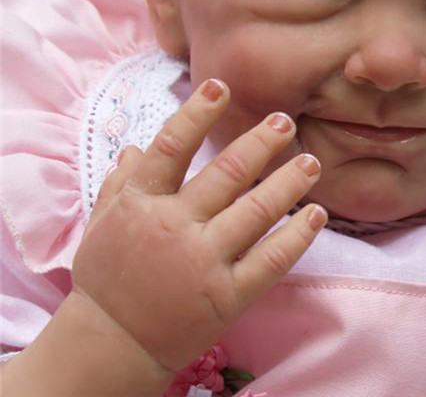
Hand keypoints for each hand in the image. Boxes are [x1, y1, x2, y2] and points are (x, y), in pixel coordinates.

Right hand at [70, 78, 326, 374]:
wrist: (111, 346)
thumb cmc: (107, 277)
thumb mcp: (102, 224)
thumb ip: (121, 182)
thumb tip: (134, 144)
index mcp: (140, 204)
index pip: (171, 148)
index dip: (196, 114)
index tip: (220, 86)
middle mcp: (173, 228)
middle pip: (226, 174)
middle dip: (260, 143)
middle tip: (285, 120)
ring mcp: (203, 262)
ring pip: (255, 212)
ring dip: (288, 183)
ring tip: (312, 162)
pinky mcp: (227, 296)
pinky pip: (270, 260)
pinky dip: (297, 237)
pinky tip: (316, 215)